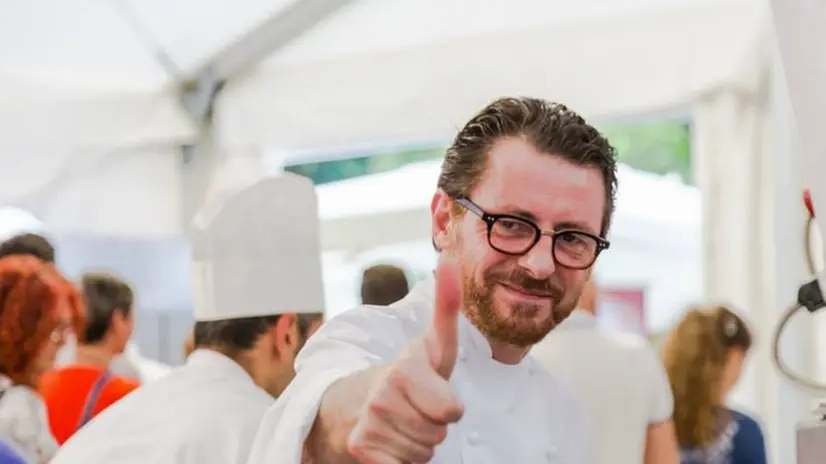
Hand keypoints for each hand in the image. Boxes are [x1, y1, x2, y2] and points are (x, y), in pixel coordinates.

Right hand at [347, 257, 464, 462]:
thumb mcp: (432, 344)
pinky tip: (390, 440)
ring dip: (418, 442)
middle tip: (415, 407)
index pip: (451, 412)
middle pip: (439, 434)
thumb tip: (450, 258)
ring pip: (424, 453)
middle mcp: (383, 394)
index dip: (449, 408)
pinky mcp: (359, 448)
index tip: (434, 395)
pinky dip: (402, 460)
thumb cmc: (408, 373)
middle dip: (433, 425)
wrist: (355, 400)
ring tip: (402, 421)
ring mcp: (368, 423)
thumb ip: (446, 307)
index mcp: (404, 369)